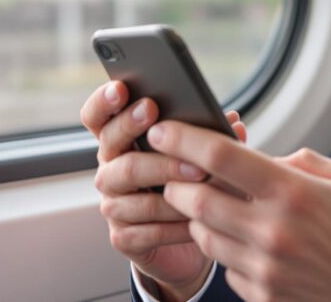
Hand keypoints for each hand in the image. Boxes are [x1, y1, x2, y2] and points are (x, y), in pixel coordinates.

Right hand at [80, 81, 247, 299]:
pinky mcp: (123, 237)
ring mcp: (113, 204)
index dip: (104, 101)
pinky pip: (145, 227)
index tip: (121, 88)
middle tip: (170, 130)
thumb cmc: (191, 186)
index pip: (97, 117)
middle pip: (113, 145)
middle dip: (141, 134)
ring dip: (169, 179)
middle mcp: (110, 170)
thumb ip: (208, 135)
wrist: (186, 241)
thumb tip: (233, 120)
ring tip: (201, 176)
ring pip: (132, 185)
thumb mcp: (198, 155)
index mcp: (122, 143)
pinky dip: (174, 222)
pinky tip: (196, 219)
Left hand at [146, 122, 330, 301]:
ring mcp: (265, 269)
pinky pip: (226, 267)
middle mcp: (273, 231)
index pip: (220, 157)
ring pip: (204, 235)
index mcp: (294, 192)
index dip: (184, 139)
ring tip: (215, 206)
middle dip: (177, 182)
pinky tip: (250, 243)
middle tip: (177, 173)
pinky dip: (228, 250)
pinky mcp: (262, 296)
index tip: (164, 129)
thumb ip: (295, 162)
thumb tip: (257, 159)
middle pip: (196, 199)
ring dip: (200, 217)